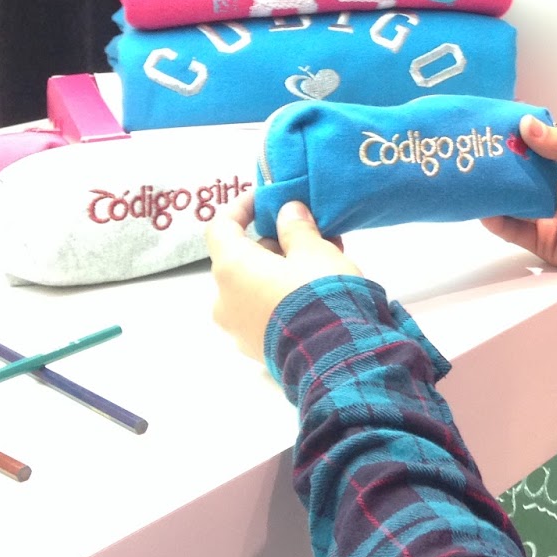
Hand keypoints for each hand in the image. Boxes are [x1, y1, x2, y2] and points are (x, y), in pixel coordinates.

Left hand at [206, 191, 361, 360]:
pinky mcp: (256, 348)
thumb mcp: (315, 251)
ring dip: (282, 270)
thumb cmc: (319, 293)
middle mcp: (224, 300)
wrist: (335, 357)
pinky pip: (265, 310)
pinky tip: (317, 290)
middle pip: (241, 259)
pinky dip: (284, 294)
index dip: (241, 208)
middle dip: (274, 244)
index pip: (221, 228)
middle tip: (309, 234)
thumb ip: (297, 228)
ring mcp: (238, 329)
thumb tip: (288, 212)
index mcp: (231, 269)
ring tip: (322, 262)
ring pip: (256, 287)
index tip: (265, 199)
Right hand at [481, 115, 556, 276]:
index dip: (517, 139)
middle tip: (473, 153)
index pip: (537, 149)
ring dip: (494, 193)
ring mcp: (548, 216)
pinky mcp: (544, 241)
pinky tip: (485, 211)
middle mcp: (556, 189)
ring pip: (513, 203)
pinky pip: (515, 231)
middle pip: (521, 176)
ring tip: (471, 180)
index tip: (491, 127)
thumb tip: (525, 125)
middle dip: (499, 166)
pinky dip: (498, 222)